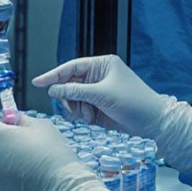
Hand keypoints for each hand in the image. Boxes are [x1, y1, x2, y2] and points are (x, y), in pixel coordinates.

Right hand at [34, 55, 191, 171]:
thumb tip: (53, 89)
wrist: (153, 125)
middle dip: (66, 96)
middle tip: (70, 106)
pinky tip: (88, 119)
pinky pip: (78, 110)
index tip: (38, 82)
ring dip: (74, 108)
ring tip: (84, 115)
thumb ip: (76, 90)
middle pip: (69, 83)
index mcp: (102, 65)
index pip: (72, 66)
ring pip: (71, 98)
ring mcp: (97, 94)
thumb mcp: (103, 93)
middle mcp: (98, 77)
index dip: (53, 74)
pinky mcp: (97, 109)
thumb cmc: (135, 102)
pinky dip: (79, 115)